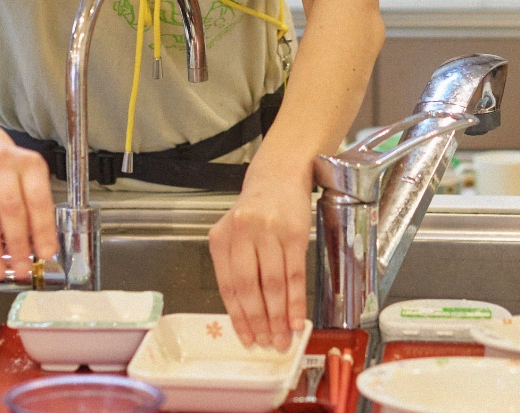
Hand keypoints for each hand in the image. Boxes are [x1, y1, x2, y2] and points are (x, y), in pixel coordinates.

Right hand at [0, 138, 58, 280]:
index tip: (46, 254)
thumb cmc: (6, 172)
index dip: (43, 229)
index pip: (38, 199)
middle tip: (21, 269)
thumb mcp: (28, 180)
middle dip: (17, 244)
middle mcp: (0, 161)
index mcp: (28, 163)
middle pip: (9, 208)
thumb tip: (42, 249)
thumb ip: (35, 210)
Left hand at [209, 170, 312, 349]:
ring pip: (274, 284)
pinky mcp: (295, 233)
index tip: (247, 337)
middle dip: (259, 321)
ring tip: (283, 338)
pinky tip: (298, 318)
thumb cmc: (255, 211)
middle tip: (267, 343)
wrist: (279, 176)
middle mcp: (242, 233)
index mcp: (221, 238)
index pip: (227, 285)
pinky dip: (296, 301)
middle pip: (249, 287)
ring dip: (279, 316)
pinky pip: (295, 274)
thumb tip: (249, 315)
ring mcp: (269, 232)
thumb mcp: (234, 234)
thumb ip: (235, 268)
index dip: (238, 316)